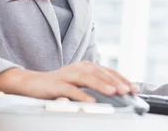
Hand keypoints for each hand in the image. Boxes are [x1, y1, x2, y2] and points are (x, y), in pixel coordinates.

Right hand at [0, 61, 139, 101]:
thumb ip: (95, 84)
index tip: (134, 88)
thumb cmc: (59, 84)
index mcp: (86, 66)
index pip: (107, 71)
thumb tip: (117, 91)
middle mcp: (78, 68)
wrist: (33, 83)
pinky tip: (91, 102)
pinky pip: (71, 90)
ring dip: (102, 85)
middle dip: (115, 81)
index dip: (122, 78)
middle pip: (100, 73)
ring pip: (88, 78)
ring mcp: (67, 75)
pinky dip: (82, 95)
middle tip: (128, 90)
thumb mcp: (80, 82)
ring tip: (114, 92)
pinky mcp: (57, 84)